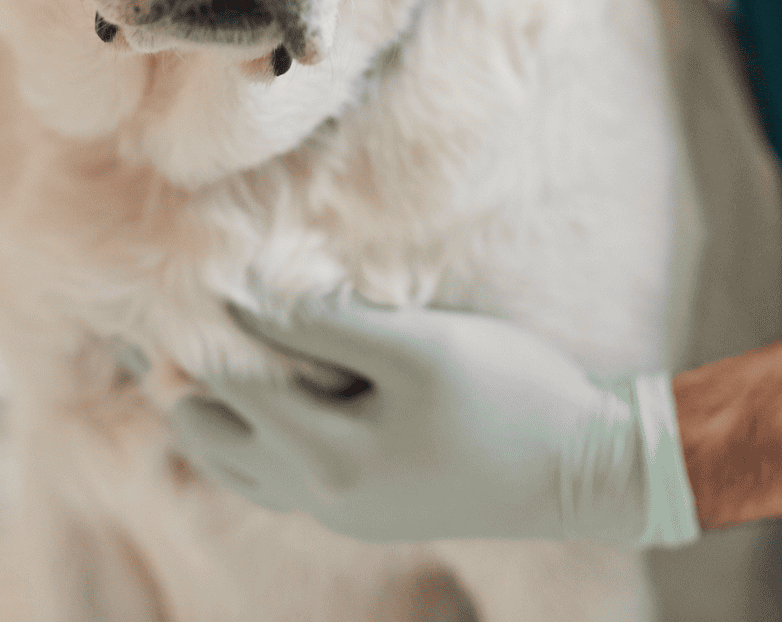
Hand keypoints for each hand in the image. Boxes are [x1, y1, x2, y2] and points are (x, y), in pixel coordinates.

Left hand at [170, 298, 700, 546]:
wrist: (589, 471)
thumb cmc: (510, 395)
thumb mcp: (418, 345)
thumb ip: (328, 323)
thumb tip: (246, 298)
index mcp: (329, 458)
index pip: (228, 385)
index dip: (204, 324)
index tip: (192, 271)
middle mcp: (321, 497)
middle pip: (211, 437)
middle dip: (194, 375)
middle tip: (196, 309)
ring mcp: (342, 510)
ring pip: (238, 464)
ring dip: (222, 407)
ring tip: (225, 342)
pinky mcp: (367, 507)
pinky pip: (278, 474)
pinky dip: (258, 430)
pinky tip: (279, 384)